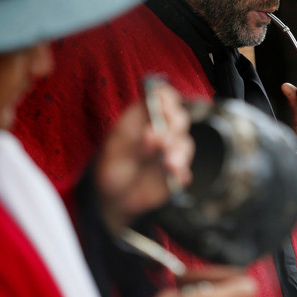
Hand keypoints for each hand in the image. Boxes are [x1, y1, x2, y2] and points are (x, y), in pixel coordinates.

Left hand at [95, 84, 193, 229]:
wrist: (113, 198)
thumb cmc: (111, 167)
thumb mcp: (114, 152)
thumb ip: (135, 142)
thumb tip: (154, 134)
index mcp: (143, 117)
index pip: (162, 98)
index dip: (167, 99)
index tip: (165, 108)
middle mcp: (161, 131)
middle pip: (179, 118)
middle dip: (174, 127)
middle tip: (161, 141)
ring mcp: (170, 151)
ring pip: (185, 144)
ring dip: (179, 152)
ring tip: (168, 163)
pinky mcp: (176, 172)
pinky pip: (186, 170)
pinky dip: (182, 172)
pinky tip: (174, 176)